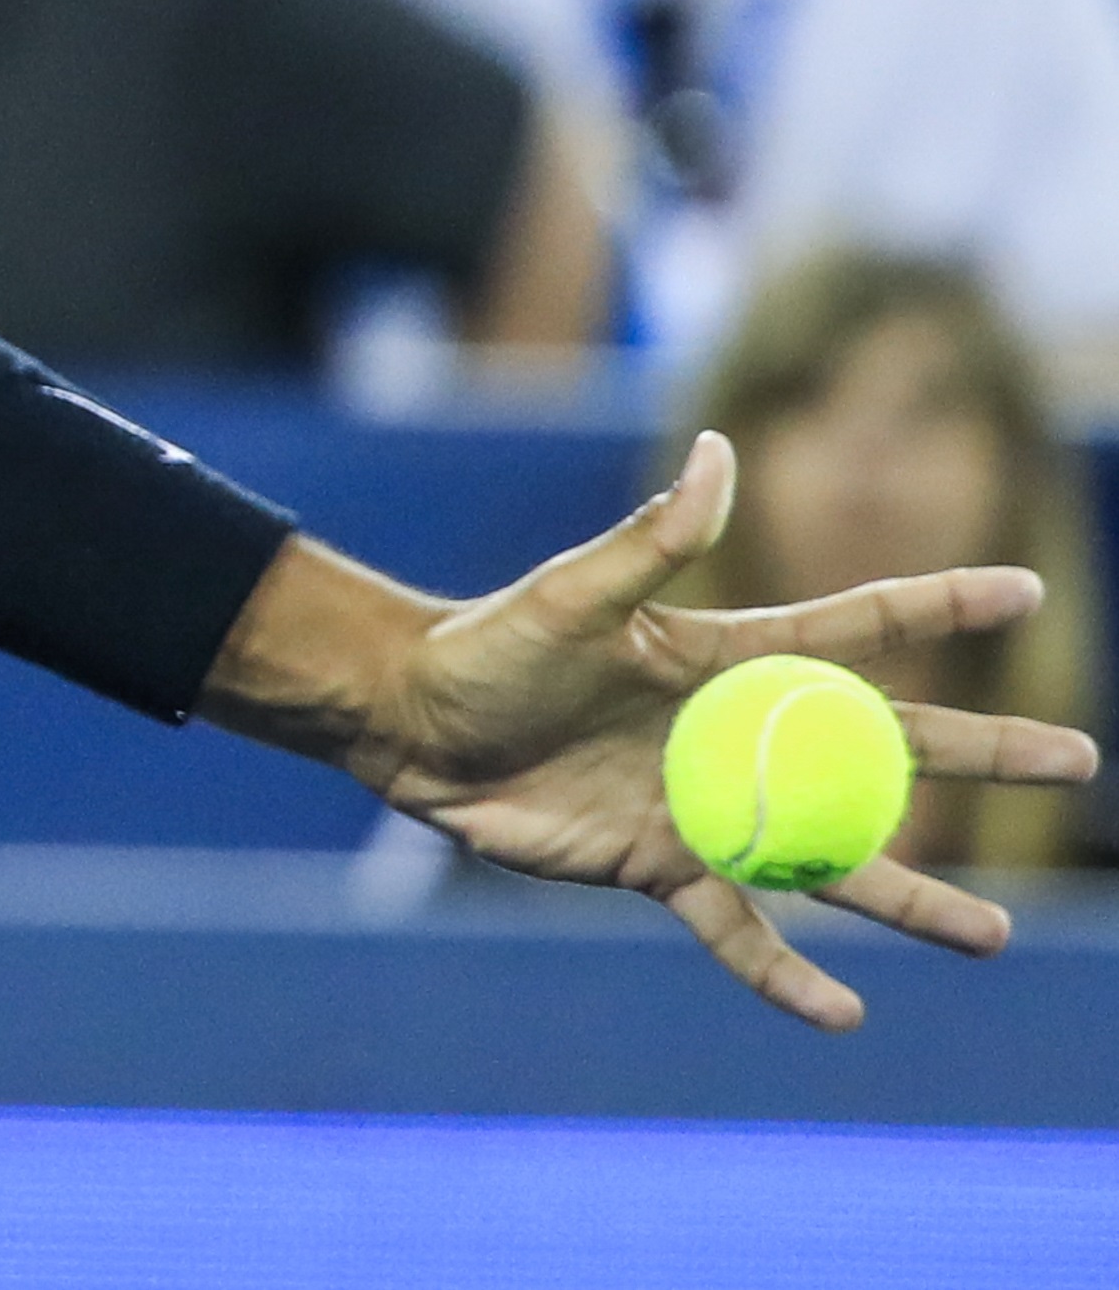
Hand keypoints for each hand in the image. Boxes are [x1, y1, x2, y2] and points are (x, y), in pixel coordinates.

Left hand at [341, 433, 1098, 1029]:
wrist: (412, 724)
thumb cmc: (489, 644)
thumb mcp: (574, 593)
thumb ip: (652, 536)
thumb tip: (717, 450)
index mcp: (728, 660)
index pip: (855, 628)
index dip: (936, 604)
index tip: (1024, 588)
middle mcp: (739, 736)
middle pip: (883, 751)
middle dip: (979, 754)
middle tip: (1073, 758)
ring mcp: (709, 807)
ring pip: (833, 861)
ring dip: (911, 901)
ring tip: (993, 936)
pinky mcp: (661, 867)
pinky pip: (739, 930)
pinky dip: (784, 977)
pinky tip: (843, 1014)